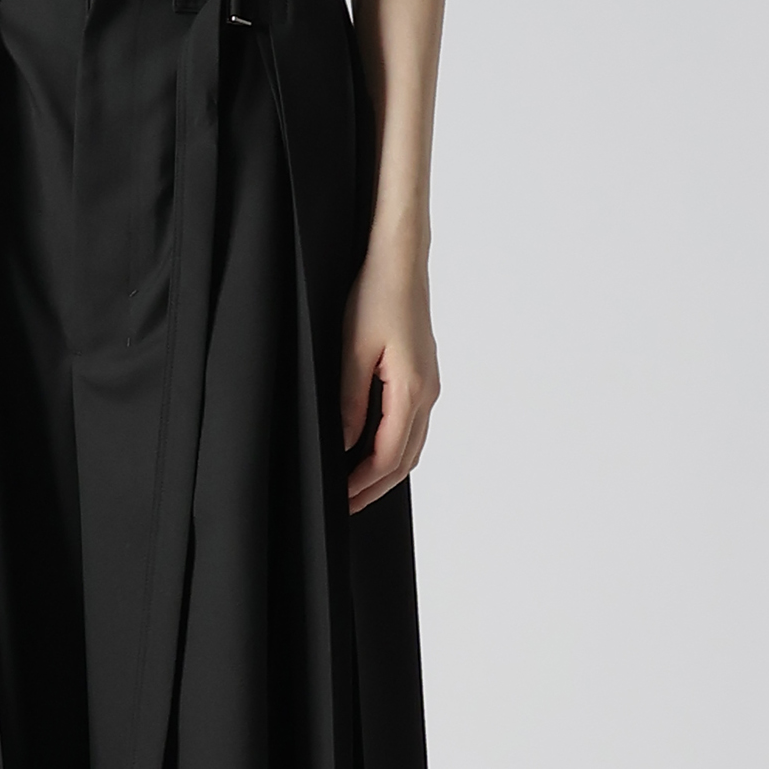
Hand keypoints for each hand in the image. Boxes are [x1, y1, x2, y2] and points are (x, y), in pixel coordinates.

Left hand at [340, 246, 438, 514]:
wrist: (400, 262)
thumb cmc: (375, 297)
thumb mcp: (352, 351)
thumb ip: (350, 402)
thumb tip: (346, 444)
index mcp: (412, 391)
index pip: (387, 455)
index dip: (362, 483)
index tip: (338, 498)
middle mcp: (428, 393)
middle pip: (405, 460)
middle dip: (375, 487)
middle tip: (345, 506)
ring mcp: (430, 385)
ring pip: (412, 446)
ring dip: (386, 471)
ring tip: (357, 487)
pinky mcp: (424, 376)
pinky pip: (413, 426)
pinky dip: (395, 448)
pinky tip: (374, 451)